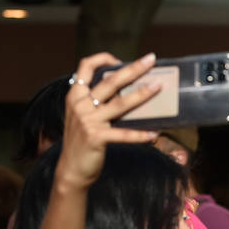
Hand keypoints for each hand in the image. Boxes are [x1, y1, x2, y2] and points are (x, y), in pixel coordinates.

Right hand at [56, 52, 162, 192]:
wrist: (70, 170)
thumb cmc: (82, 141)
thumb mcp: (82, 116)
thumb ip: (95, 102)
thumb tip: (124, 90)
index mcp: (75, 95)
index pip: (85, 67)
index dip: (103, 58)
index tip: (120, 59)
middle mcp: (80, 104)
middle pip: (110, 81)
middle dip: (133, 69)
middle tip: (150, 60)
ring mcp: (88, 120)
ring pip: (120, 104)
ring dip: (142, 95)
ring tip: (158, 87)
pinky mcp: (96, 137)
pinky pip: (124, 134)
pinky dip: (140, 135)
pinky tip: (154, 134)